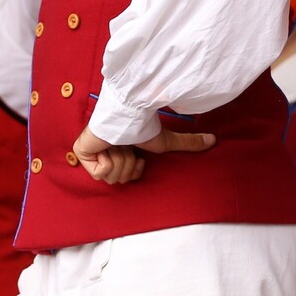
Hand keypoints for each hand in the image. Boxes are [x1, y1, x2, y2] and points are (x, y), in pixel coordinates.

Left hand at [71, 126, 216, 184]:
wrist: (127, 115)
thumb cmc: (143, 125)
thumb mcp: (167, 141)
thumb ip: (188, 144)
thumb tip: (214, 141)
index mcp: (121, 153)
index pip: (127, 178)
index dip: (136, 170)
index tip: (139, 156)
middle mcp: (105, 153)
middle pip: (119, 180)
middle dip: (128, 165)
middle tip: (128, 148)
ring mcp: (91, 153)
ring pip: (109, 177)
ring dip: (120, 160)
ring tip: (119, 144)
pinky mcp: (81, 153)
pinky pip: (98, 173)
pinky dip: (107, 161)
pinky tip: (107, 148)